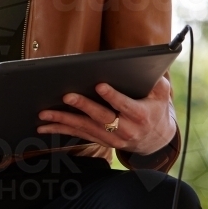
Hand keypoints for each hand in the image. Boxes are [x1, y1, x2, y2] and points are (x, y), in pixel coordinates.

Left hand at [36, 75, 176, 155]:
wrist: (155, 141)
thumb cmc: (156, 110)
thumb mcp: (162, 96)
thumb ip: (158, 83)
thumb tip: (149, 67)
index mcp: (140, 115)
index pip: (126, 105)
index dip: (113, 96)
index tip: (100, 85)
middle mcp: (126, 129)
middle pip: (102, 117)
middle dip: (83, 106)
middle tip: (67, 96)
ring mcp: (112, 138)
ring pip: (85, 128)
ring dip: (64, 120)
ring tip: (45, 113)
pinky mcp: (100, 141)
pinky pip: (79, 135)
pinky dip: (61, 130)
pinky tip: (45, 126)